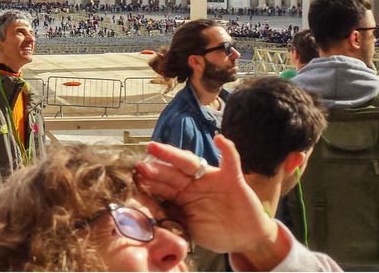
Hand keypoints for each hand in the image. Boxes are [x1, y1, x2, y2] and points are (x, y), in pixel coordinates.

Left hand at [134, 135, 279, 257]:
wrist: (245, 238)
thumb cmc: (215, 232)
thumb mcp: (190, 229)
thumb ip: (172, 218)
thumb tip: (147, 210)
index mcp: (182, 195)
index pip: (163, 187)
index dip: (149, 184)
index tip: (133, 181)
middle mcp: (194, 183)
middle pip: (172, 173)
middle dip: (155, 169)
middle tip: (139, 165)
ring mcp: (212, 179)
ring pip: (192, 163)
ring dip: (174, 156)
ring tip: (156, 148)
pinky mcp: (232, 179)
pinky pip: (231, 161)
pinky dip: (227, 149)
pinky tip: (219, 139)